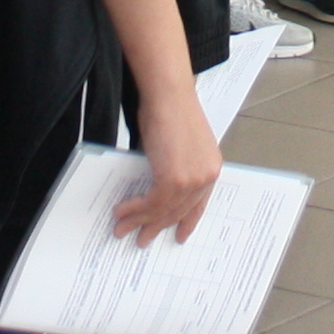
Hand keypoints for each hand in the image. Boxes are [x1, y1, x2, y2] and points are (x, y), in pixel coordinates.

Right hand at [118, 97, 220, 244]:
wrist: (168, 94)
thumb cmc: (170, 109)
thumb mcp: (178, 145)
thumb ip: (173, 168)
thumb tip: (152, 187)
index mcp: (211, 167)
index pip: (199, 204)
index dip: (187, 222)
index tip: (179, 236)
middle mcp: (206, 176)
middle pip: (178, 211)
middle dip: (156, 227)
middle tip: (142, 239)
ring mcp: (192, 180)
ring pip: (162, 210)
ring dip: (139, 221)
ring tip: (122, 229)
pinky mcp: (174, 179)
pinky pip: (151, 203)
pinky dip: (134, 209)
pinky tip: (122, 211)